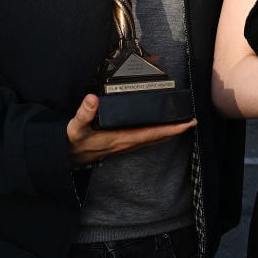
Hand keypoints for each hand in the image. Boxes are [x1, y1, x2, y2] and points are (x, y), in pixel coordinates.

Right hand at [66, 94, 196, 165]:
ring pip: (152, 139)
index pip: (152, 133)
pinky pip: (145, 138)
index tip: (188, 123)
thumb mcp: (75, 127)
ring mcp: (125, 145)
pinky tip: (158, 128)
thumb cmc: (73, 142)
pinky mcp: (121, 143)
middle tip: (192, 121)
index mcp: (121, 138)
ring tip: (180, 123)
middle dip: (175, 130)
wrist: (66, 157)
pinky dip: (156, 133)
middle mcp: (127, 143)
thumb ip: (84, 113)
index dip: (171, 129)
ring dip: (167, 132)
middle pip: (158, 137)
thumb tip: (93, 99)